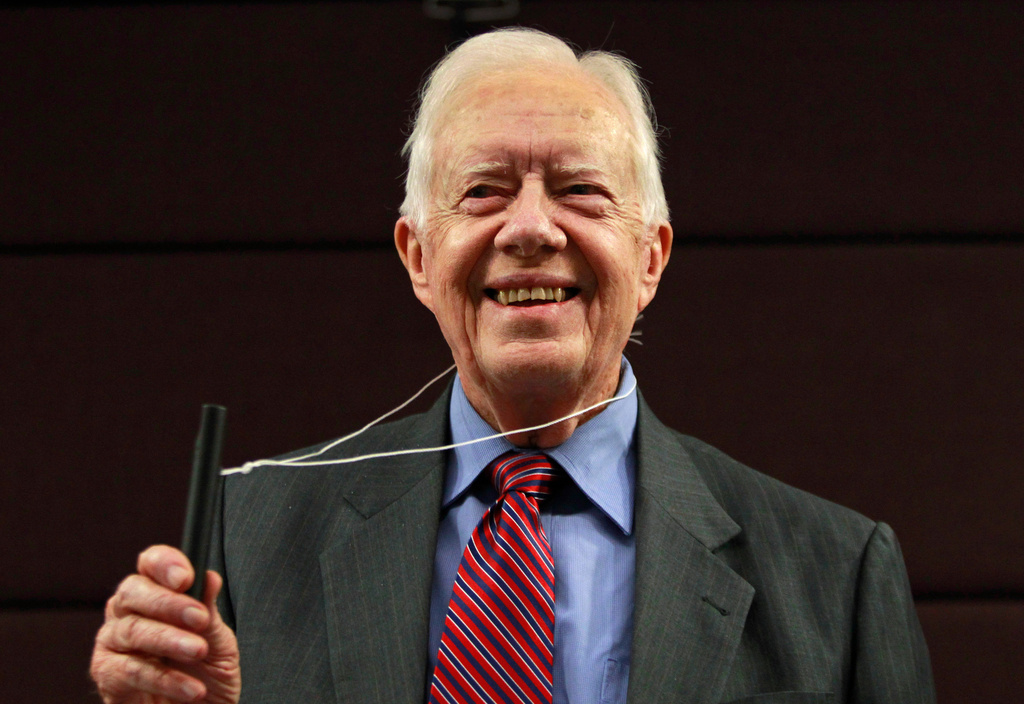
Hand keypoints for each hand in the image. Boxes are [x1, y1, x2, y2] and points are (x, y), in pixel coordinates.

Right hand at [90, 545, 240, 702]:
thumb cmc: (205, 674)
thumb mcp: (218, 641)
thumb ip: (208, 611)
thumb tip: (210, 578)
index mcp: (155, 594)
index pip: (150, 564)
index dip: (164, 564)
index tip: (187, 577)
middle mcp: (127, 613)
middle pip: (133, 592)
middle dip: (168, 603)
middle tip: (198, 618)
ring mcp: (112, 644)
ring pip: (132, 631)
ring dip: (169, 640)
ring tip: (198, 651)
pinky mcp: (107, 677)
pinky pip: (130, 671)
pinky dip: (165, 678)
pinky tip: (191, 687)